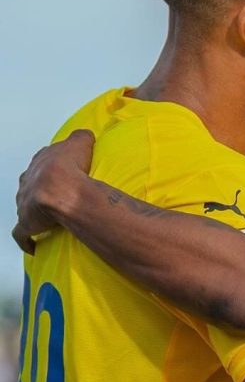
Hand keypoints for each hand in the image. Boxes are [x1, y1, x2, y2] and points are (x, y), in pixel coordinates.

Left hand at [13, 129, 94, 253]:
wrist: (59, 188)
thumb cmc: (69, 167)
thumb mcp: (79, 142)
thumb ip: (80, 137)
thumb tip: (85, 135)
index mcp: (40, 164)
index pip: (42, 163)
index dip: (51, 168)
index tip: (61, 172)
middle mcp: (28, 182)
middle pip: (30, 184)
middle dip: (37, 189)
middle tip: (53, 195)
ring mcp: (24, 203)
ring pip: (25, 206)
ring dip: (32, 211)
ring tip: (46, 217)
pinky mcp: (26, 223)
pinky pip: (22, 234)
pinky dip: (26, 240)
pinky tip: (33, 246)